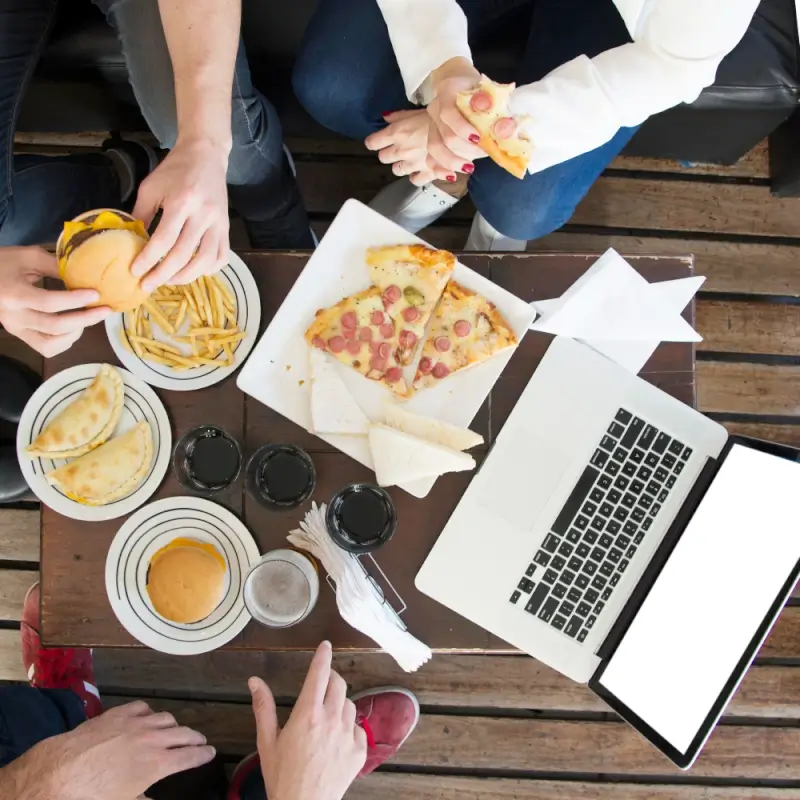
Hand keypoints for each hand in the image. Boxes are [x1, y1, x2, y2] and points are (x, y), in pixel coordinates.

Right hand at [0, 246, 109, 357]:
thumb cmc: (5, 263)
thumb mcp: (29, 257)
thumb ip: (56, 266)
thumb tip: (87, 274)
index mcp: (13, 294)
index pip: (48, 302)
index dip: (74, 300)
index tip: (96, 294)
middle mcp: (13, 316)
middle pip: (54, 326)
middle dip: (85, 319)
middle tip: (104, 310)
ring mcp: (16, 329)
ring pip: (51, 343)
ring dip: (76, 332)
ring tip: (88, 317)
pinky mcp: (20, 336)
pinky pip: (46, 349)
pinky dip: (65, 342)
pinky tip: (74, 328)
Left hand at [0, 701, 214, 799]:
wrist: (59, 773)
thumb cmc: (92, 797)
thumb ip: (142, 799)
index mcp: (157, 763)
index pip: (190, 756)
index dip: (203, 755)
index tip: (211, 753)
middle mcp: (152, 739)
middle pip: (183, 734)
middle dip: (195, 738)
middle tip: (200, 742)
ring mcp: (135, 723)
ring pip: (165, 718)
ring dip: (173, 726)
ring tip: (174, 731)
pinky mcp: (118, 713)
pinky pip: (143, 708)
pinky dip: (150, 714)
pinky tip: (147, 718)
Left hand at [131, 138, 230, 291]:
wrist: (205, 155)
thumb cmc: (175, 170)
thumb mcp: (151, 187)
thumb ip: (141, 214)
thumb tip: (131, 242)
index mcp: (182, 202)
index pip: (164, 239)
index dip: (148, 259)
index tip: (135, 271)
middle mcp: (203, 215)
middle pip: (183, 255)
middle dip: (163, 274)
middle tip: (147, 284)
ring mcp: (218, 223)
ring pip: (205, 261)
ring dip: (186, 276)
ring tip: (169, 280)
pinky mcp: (227, 228)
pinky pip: (221, 256)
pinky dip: (208, 269)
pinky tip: (194, 271)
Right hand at [250, 641, 366, 799]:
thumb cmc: (282, 776)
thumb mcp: (267, 742)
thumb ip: (263, 707)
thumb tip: (254, 680)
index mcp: (307, 714)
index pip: (319, 675)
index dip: (323, 657)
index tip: (326, 645)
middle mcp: (330, 720)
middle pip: (338, 684)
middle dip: (331, 679)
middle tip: (322, 685)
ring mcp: (347, 735)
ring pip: (349, 704)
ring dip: (338, 704)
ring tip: (325, 719)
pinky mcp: (359, 750)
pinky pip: (357, 727)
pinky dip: (348, 727)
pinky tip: (335, 740)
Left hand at [365, 109, 447, 185]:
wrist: (462, 130)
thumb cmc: (441, 117)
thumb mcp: (418, 111)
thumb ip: (399, 116)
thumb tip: (385, 118)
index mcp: (397, 133)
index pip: (373, 143)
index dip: (374, 142)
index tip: (379, 141)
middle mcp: (402, 150)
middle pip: (383, 158)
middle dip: (388, 153)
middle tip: (399, 147)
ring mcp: (413, 164)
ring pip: (396, 170)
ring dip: (402, 164)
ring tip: (412, 157)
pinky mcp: (426, 173)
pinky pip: (414, 180)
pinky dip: (416, 176)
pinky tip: (421, 168)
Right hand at [426, 57, 486, 174]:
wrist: (459, 84)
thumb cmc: (477, 88)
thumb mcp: (489, 90)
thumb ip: (497, 107)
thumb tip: (506, 129)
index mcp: (447, 93)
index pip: (448, 114)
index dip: (462, 129)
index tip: (479, 138)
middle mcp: (435, 110)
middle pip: (444, 136)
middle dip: (465, 149)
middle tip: (484, 152)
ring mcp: (431, 126)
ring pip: (434, 149)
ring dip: (452, 162)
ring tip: (469, 168)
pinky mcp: (432, 139)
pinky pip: (430, 158)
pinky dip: (440, 170)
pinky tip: (452, 176)